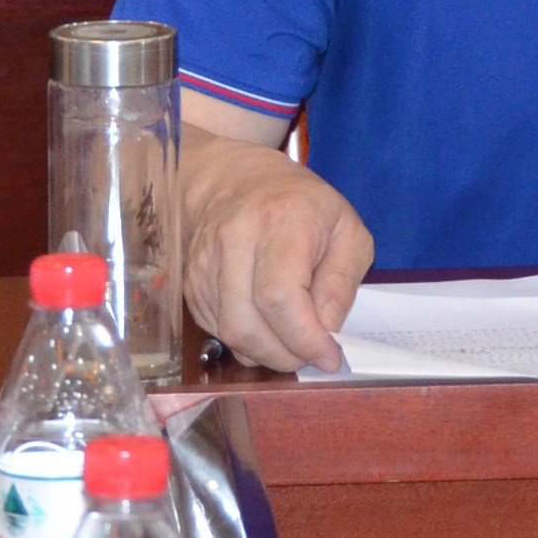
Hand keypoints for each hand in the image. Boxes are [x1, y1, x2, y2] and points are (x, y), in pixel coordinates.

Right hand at [179, 129, 373, 370]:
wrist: (239, 181)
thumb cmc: (305, 207)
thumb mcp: (347, 231)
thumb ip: (342, 282)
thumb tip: (327, 331)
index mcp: (279, 222)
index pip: (279, 297)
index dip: (303, 337)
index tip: (329, 356)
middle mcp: (233, 241)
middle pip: (247, 324)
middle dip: (284, 354)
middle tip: (310, 356)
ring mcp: (204, 264)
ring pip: (228, 334)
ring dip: (264, 354)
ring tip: (291, 344)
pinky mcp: (190, 283)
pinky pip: (215, 330)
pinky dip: (244, 343)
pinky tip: (266, 330)